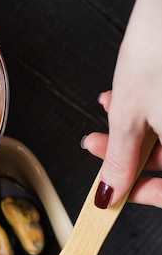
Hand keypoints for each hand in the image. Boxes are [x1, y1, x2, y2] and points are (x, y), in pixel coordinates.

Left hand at [82, 91, 161, 206]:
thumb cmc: (154, 60)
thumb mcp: (129, 118)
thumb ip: (119, 161)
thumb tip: (110, 190)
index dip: (140, 194)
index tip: (114, 190)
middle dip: (127, 151)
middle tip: (100, 144)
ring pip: (161, 136)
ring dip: (132, 124)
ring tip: (112, 107)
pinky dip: (144, 109)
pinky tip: (126, 95)